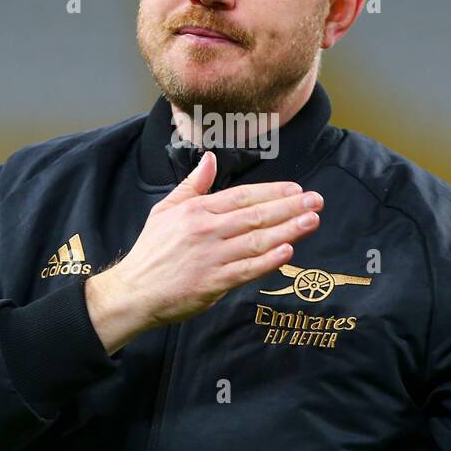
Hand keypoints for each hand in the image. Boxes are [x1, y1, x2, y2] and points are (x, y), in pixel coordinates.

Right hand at [85, 151, 322, 351]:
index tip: (296, 188)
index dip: (272, 191)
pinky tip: (288, 251)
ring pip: (256, 240)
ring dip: (288, 229)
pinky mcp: (212, 283)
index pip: (242, 196)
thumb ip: (192, 185)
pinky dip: (268, 261)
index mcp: (196, 210)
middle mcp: (206, 230)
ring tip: (312, 221)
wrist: (134, 292)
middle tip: (317, 200)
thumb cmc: (151, 251)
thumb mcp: (165, 210)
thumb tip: (210, 158)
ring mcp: (210, 257)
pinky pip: (246, 270)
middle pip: (255, 215)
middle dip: (290, 207)